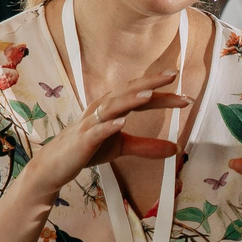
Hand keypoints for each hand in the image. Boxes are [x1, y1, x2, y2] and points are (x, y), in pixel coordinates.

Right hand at [14, 72, 193, 199]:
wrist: (55, 164)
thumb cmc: (88, 149)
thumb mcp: (121, 146)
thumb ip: (147, 145)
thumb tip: (176, 148)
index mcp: (112, 106)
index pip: (140, 96)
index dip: (162, 95)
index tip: (186, 96)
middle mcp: (102, 108)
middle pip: (129, 92)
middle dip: (150, 84)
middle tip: (173, 76)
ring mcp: (91, 123)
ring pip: (112, 106)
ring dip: (130, 99)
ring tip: (149, 95)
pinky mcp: (83, 140)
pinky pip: (96, 131)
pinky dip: (108, 126)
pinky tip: (121, 123)